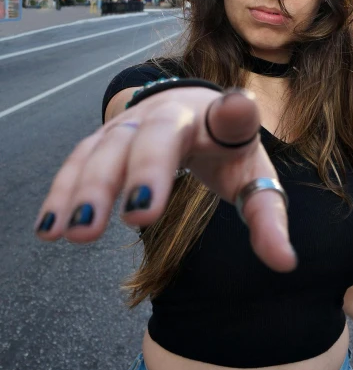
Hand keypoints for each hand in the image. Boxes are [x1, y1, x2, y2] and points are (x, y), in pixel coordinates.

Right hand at [34, 87, 296, 272]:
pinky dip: (63, 190)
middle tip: (137, 217)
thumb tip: (285, 264)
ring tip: (76, 233)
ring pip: (108, 147)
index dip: (235, 113)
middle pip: (156, 136)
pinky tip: (50, 228)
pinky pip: (80, 158)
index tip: (240, 108)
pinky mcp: (106, 135)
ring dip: (89, 187)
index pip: (232, 116)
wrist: (189, 105)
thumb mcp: (253, 176)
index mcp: (219, 121)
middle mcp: (173, 113)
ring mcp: (134, 122)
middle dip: (143, 170)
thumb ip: (267, 217)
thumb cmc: (226, 149)